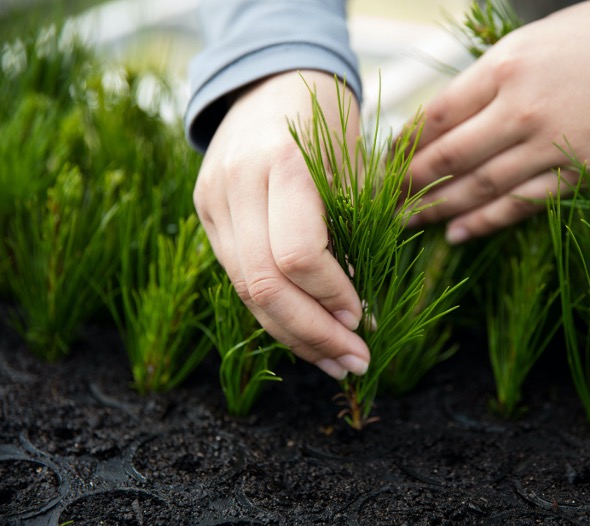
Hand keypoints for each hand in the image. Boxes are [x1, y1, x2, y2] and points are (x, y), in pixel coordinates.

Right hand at [194, 70, 368, 378]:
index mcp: (279, 163)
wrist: (273, 80)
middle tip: (354, 361)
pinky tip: (306, 331)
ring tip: (334, 359)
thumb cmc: (329, 121)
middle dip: (312, 334)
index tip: (364, 318)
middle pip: (262, 284)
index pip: (297, 255)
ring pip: (244, 290)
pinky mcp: (205, 214)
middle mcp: (234, 184)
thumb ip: (351, 235)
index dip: (331, 297)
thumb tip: (354, 315)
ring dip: (292, 333)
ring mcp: (211, 200)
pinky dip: (274, 310)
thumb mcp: (352, 168)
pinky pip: (238, 276)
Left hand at [408, 0, 589, 242]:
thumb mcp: (526, 45)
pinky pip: (520, 205)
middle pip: (448, 158)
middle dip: (408, 183)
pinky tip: (456, 235)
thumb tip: (440, 121)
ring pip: (478, 188)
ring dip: (437, 209)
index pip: (435, 116)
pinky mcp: (577, 174)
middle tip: (383, 200)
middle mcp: (520, 111)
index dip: (404, 145)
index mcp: (502, 70)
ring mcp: (549, 146)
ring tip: (407, 222)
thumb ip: (482, 82)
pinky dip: (484, 223)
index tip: (384, 162)